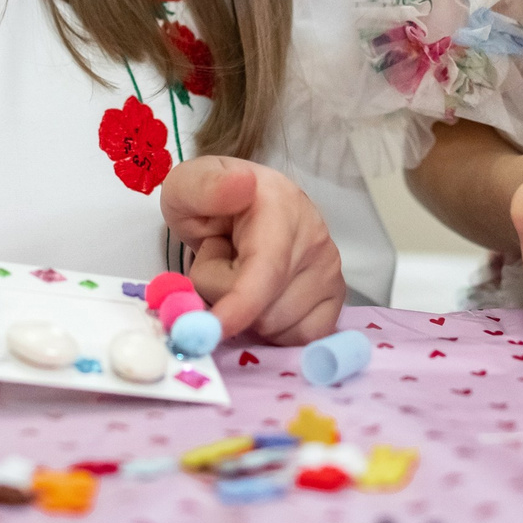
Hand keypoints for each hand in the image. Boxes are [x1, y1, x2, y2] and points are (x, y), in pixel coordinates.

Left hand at [161, 156, 345, 344]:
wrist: (238, 205)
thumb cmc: (210, 201)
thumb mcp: (187, 186)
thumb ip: (203, 186)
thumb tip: (241, 184)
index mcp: (280, 206)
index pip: (267, 267)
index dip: (242, 304)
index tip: (214, 328)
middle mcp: (315, 238)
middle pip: (264, 309)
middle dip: (225, 299)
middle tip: (217, 264)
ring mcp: (330, 269)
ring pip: (279, 328)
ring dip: (248, 315)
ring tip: (240, 275)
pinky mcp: (336, 296)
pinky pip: (302, 338)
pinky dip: (275, 332)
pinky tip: (262, 300)